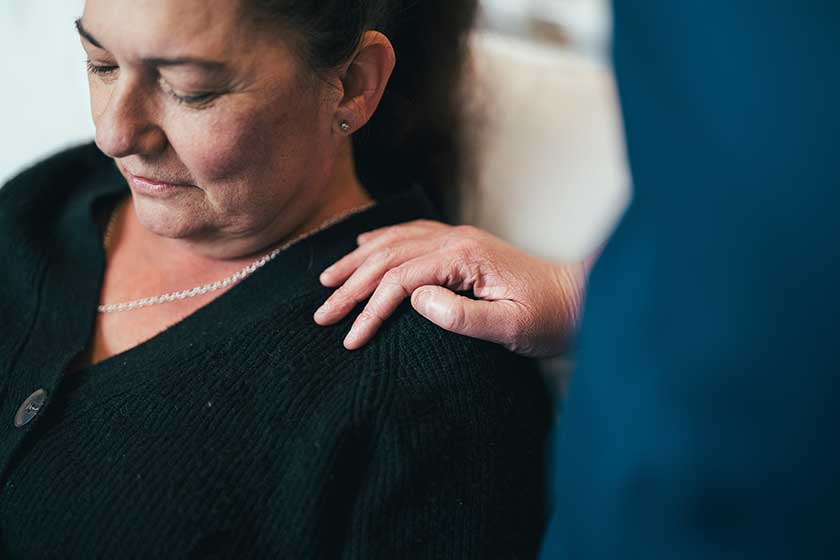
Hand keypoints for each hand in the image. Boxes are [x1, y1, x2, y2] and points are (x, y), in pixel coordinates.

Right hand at [313, 220, 590, 356]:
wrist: (580, 298)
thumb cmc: (549, 317)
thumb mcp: (512, 327)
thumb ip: (464, 317)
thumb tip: (415, 301)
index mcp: (464, 257)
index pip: (401, 280)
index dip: (371, 309)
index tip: (350, 338)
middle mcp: (455, 239)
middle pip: (389, 258)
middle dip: (351, 286)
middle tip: (322, 313)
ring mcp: (457, 238)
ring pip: (394, 242)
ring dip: (358, 262)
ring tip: (326, 280)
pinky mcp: (461, 245)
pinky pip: (411, 235)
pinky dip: (382, 241)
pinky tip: (364, 246)